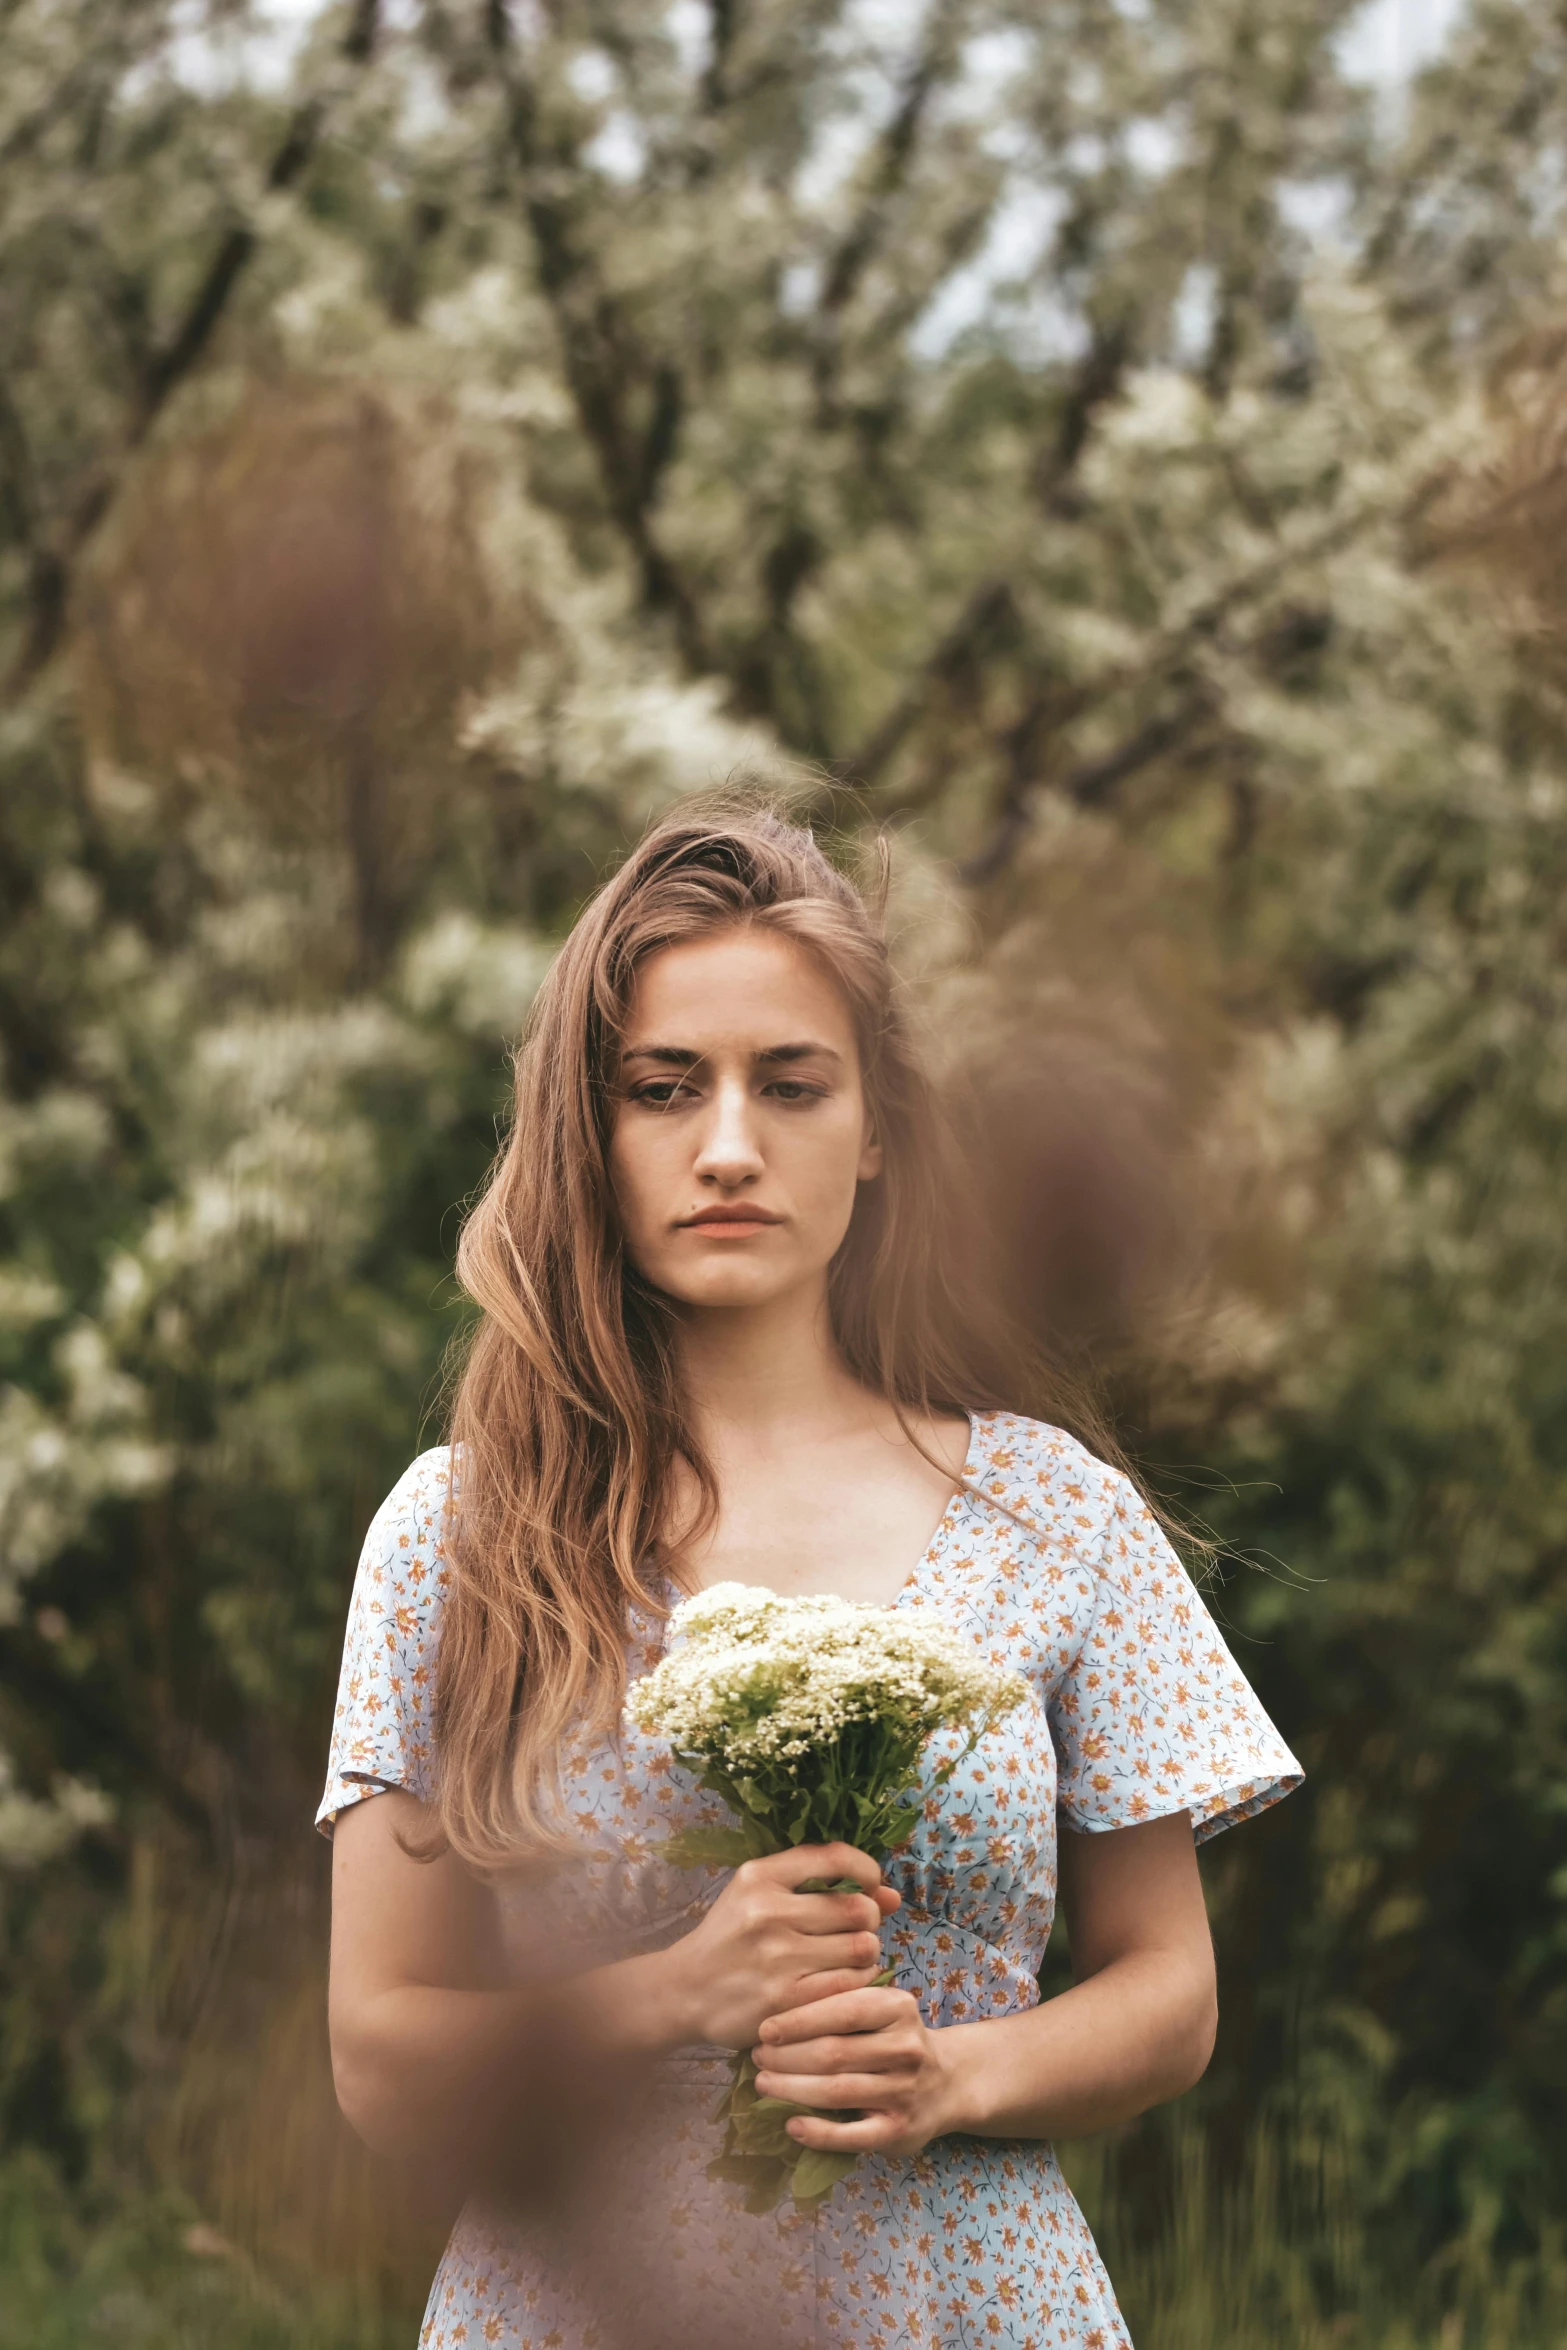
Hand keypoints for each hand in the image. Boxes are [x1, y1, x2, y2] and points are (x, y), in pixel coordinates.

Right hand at [657, 1843, 900, 2051]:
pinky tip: (842, 1982)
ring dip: (865, 1953)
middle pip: (858, 1908)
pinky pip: (850, 1985)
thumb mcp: (763, 1896)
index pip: (835, 1857)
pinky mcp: (786, 2001)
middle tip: (856, 1930)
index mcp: (760, 1876)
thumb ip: (823, 1886)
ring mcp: (777, 1958)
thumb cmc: (732, 1936)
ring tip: (849, 1957)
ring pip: (861, 1948)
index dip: (867, 1869)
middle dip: (869, 1919)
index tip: (871, 1885)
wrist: (685, 1990)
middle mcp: (768, 1912)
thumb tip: (892, 1896)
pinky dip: (857, 1983)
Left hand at [750, 1983, 956, 2157]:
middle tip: (757, 2057)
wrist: (947, 2083)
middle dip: (787, 2056)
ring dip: (792, 2088)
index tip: (765, 2029)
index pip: (844, 2009)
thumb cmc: (896, 2040)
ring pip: (836, 2091)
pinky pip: (850, 2135)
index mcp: (899, 2008)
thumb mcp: (882, 2009)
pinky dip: (817, 2132)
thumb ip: (843, 2003)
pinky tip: (792, 2125)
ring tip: (764, 2083)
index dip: (799, 2020)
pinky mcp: (898, 2131)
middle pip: (834, 2052)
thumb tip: (778, 2011)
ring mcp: (904, 2092)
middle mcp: (906, 2048)